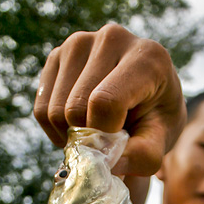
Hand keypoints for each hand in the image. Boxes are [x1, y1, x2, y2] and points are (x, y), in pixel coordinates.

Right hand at [34, 23, 185, 176]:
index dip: (104, 136)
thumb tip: (108, 165)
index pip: (105, 101)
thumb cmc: (156, 119)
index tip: (116, 149)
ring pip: (55, 111)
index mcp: (146, 56)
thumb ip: (143, 156)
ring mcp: (79, 42)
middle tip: (108, 142)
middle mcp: (112, 37)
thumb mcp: (162, 140)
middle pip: (76, 107)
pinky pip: (40, 109)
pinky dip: (56, 129)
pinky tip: (78, 125)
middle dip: (89, 138)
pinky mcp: (56, 55)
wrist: (145, 97)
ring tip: (95, 132)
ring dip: (71, 136)